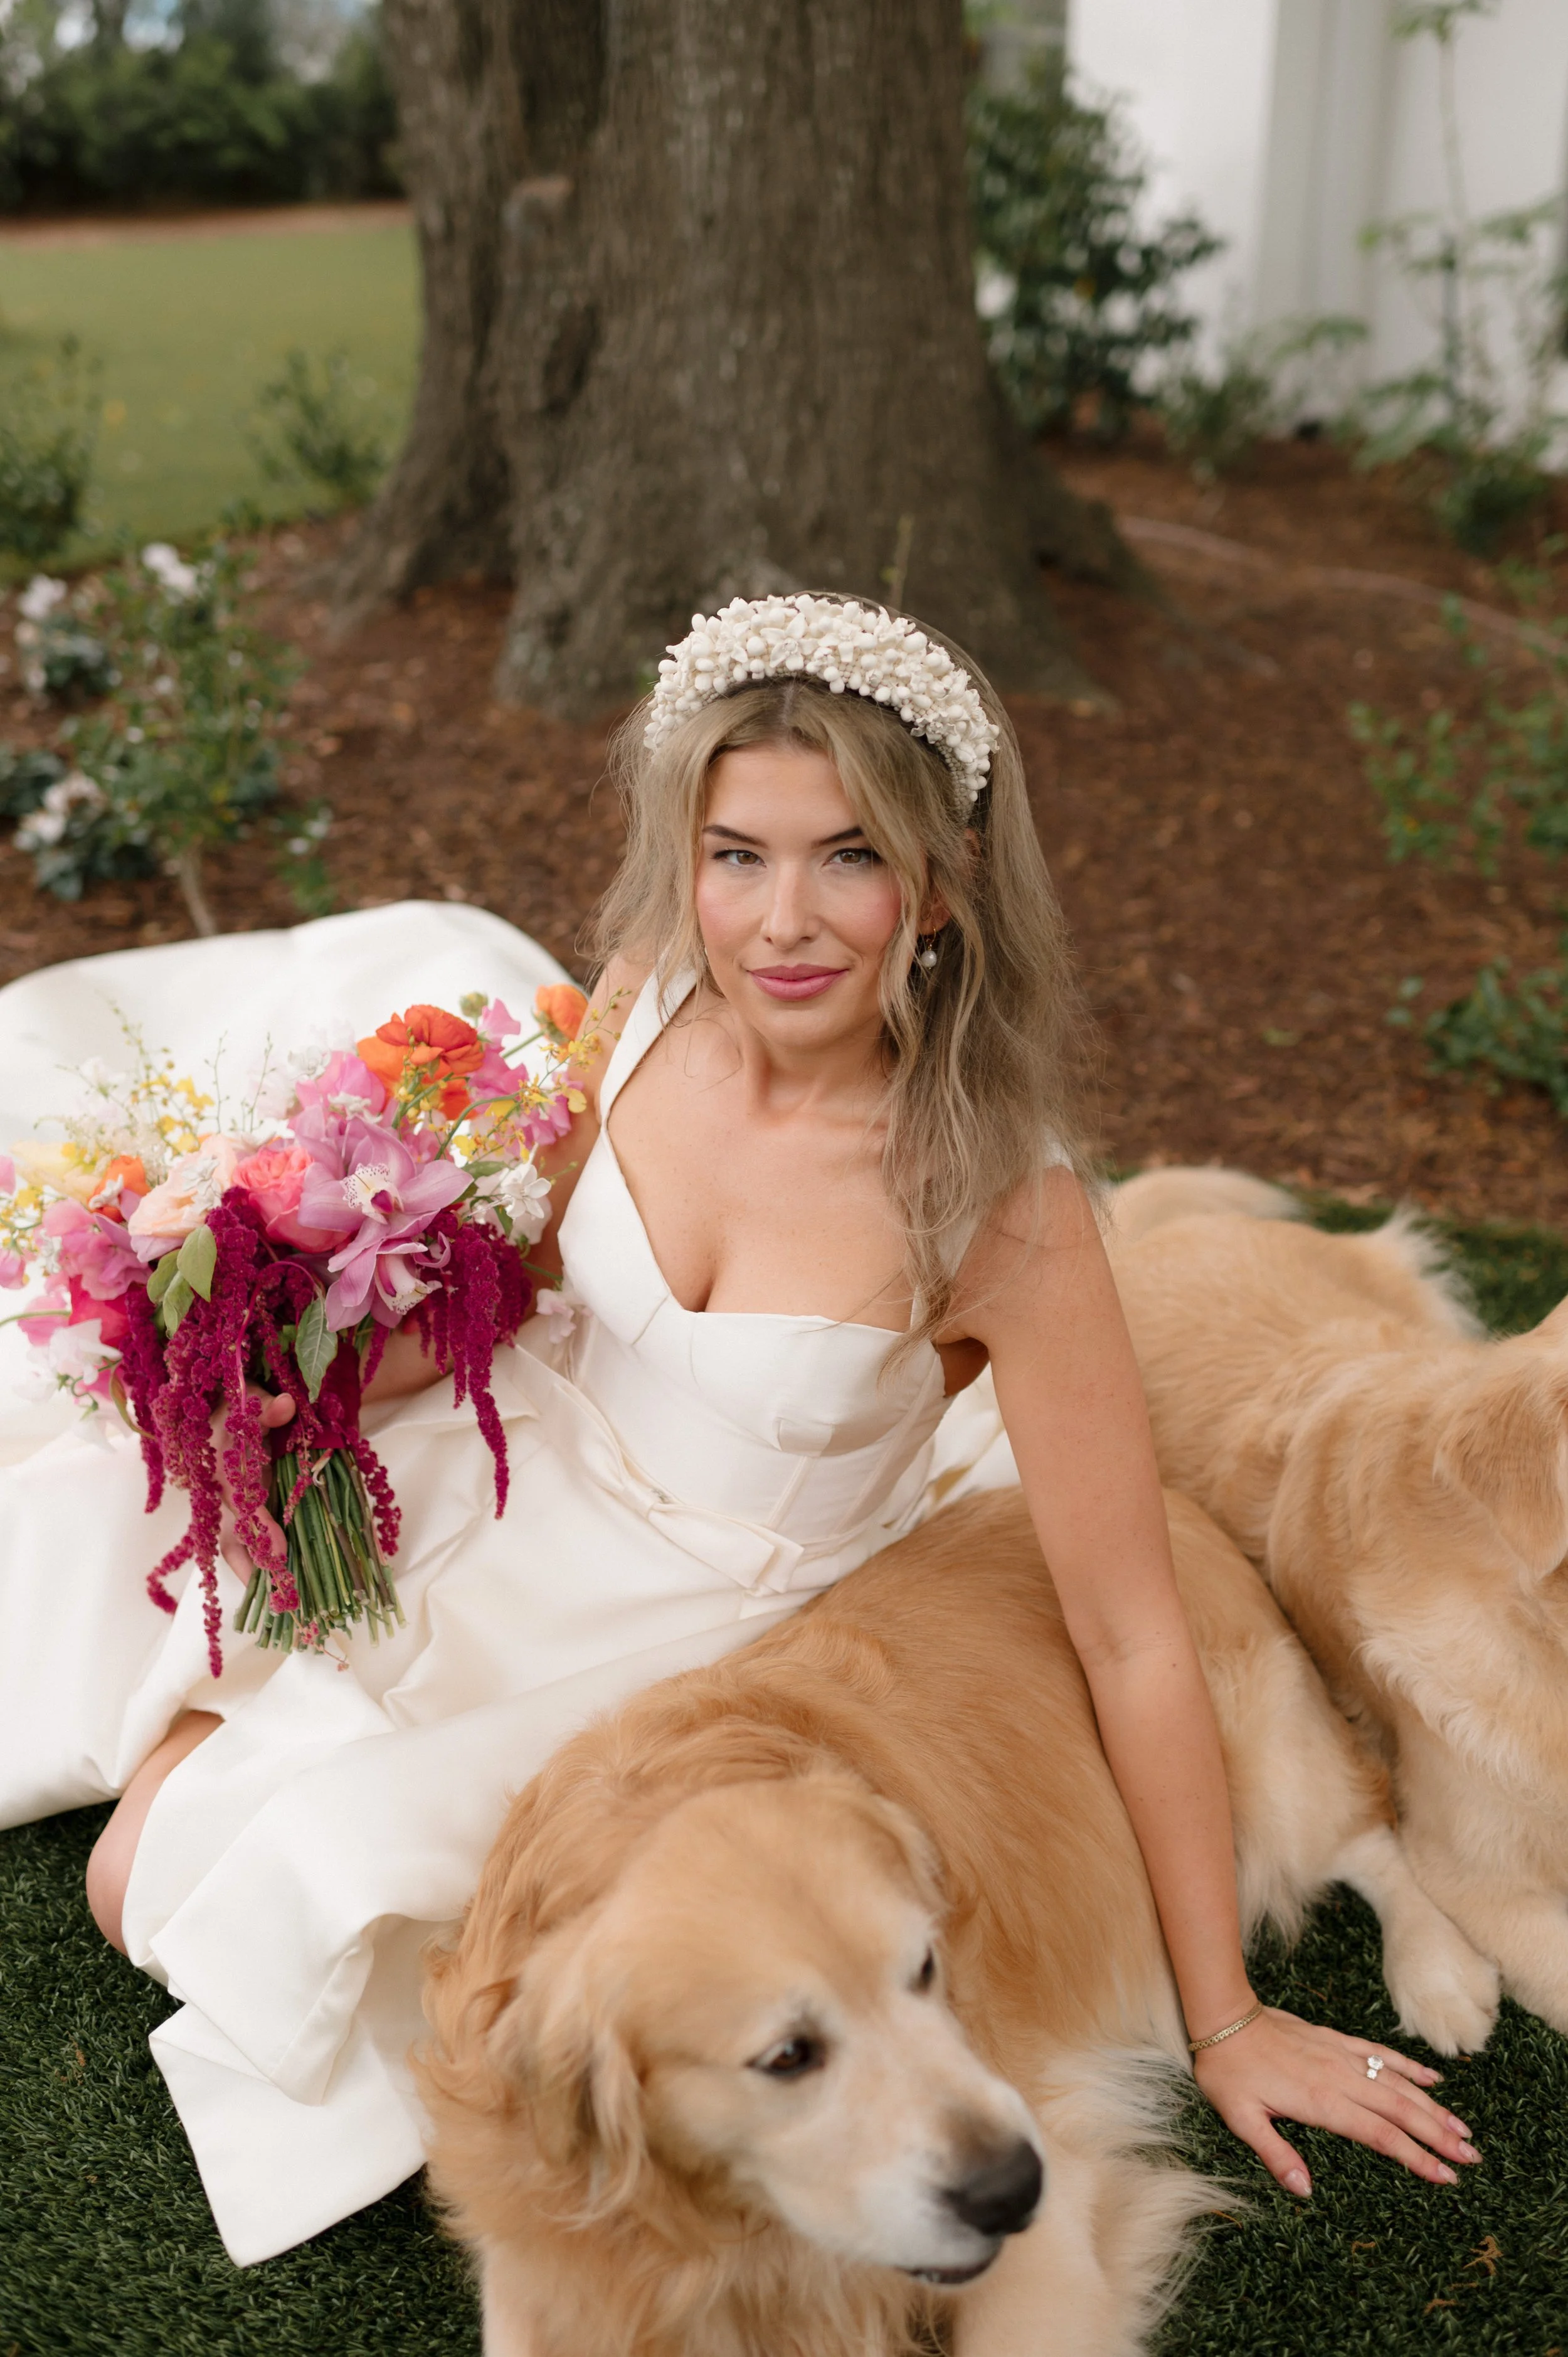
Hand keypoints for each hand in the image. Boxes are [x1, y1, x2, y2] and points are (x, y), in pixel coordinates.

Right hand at [214, 1386, 294, 1581]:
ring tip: (281, 1605)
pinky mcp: (231, 1514)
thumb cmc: (238, 1404)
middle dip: (255, 1567)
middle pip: (232, 1538)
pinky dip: (255, 1566)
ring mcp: (222, 1507)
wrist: (214, 1408)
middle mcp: (218, 1493)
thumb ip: (265, 1405)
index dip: (259, 1529)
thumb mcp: (249, 1398)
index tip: (280, 1553)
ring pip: (232, 1547)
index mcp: (223, 1466)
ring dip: (253, 1575)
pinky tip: (279, 1589)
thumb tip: (283, 1406)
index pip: (241, 1504)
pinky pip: (239, 1545)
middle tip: (283, 1596)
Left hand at [1193, 2005, 1479, 2194]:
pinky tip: (1434, 2080)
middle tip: (1471, 2158)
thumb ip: (1275, 2154)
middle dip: (1438, 2135)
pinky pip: (1381, 2052)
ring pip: (1398, 2083)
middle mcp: (1340, 2078)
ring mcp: (1342, 2056)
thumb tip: (1305, 2190)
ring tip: (1463, 2129)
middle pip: (1400, 2110)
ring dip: (1433, 2107)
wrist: (1224, 2018)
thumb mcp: (1241, 2119)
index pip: (1379, 2135)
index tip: (1445, 2176)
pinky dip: (1409, 2066)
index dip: (1415, 2157)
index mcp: (1321, 2103)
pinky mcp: (1337, 2040)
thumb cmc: (1229, 2072)